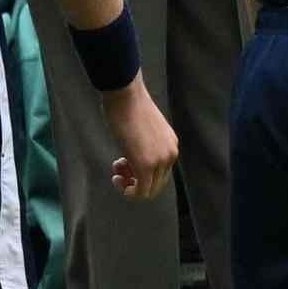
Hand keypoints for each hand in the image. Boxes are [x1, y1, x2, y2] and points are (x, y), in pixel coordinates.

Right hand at [97, 75, 177, 196]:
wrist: (126, 96)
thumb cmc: (129, 108)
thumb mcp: (144, 131)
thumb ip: (146, 146)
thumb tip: (134, 159)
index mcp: (171, 146)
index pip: (161, 173)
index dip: (140, 174)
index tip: (123, 162)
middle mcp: (170, 155)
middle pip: (156, 184)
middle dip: (135, 181)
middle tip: (118, 166)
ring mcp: (160, 160)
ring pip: (149, 190)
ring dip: (129, 186)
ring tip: (116, 168)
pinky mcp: (146, 165)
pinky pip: (141, 192)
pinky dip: (128, 192)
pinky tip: (116, 178)